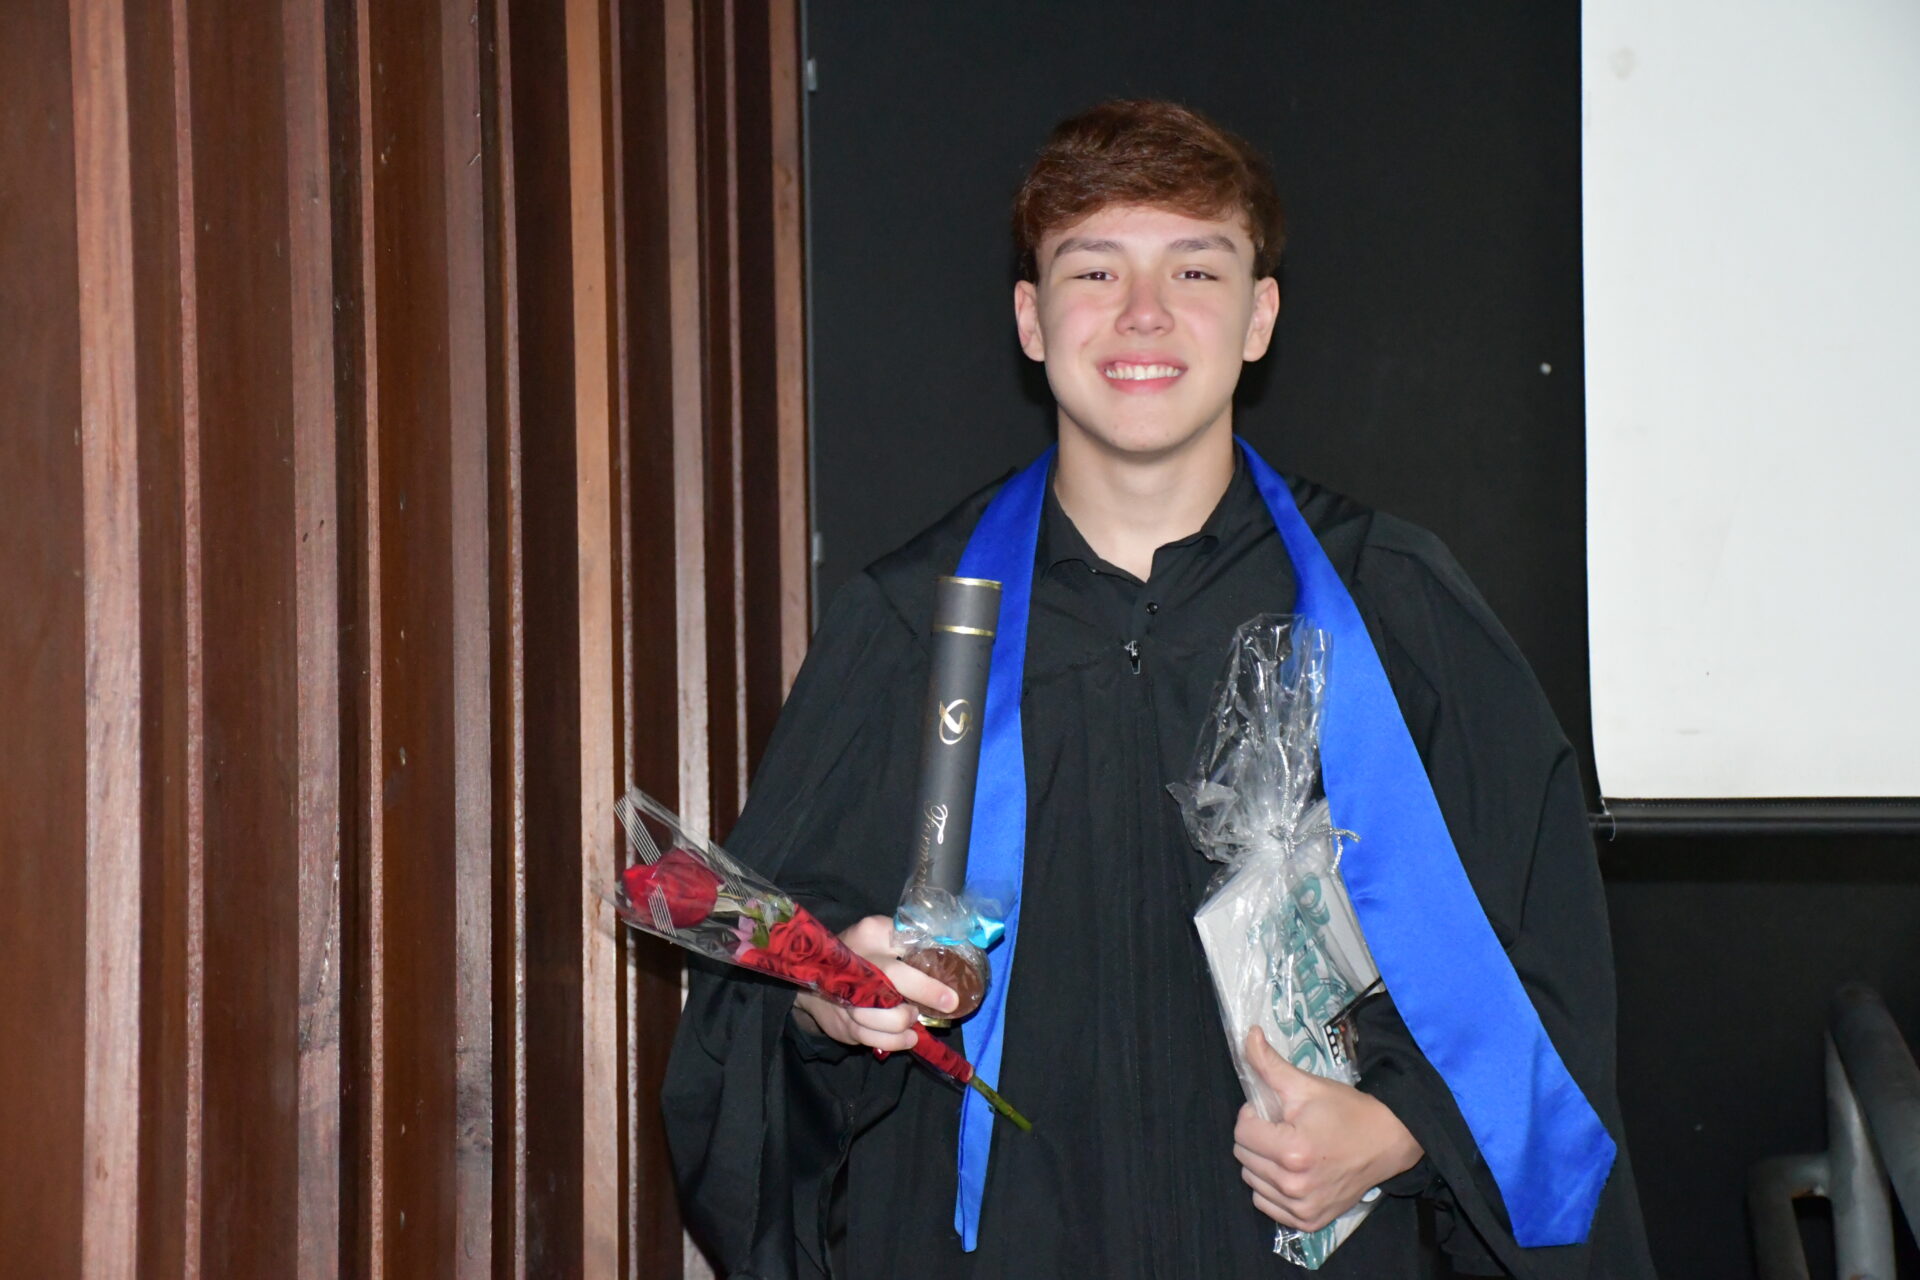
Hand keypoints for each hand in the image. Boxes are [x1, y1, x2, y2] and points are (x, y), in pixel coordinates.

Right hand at [791, 914, 958, 1052]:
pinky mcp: (845, 1025)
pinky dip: (896, 1042)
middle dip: (916, 1005)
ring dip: (904, 1025)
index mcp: (869, 938)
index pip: (897, 963)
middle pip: (888, 994)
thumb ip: (908, 938)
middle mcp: (855, 969)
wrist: (815, 976)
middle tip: (936, 1007)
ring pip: (881, 1022)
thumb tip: (945, 949)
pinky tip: (908, 1037)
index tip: (950, 999)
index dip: (924, 987)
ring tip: (913, 1019)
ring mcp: (847, 1001)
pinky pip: (874, 1040)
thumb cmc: (860, 951)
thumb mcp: (880, 932)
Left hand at [1232, 1027, 1423, 1232]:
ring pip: (1252, 1181)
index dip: (1253, 1116)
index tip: (1273, 1111)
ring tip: (1288, 1149)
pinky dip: (1272, 1188)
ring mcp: (1302, 1207)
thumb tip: (1247, 1034)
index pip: (1242, 1132)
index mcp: (1292, 1152)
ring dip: (1262, 1163)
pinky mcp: (1309, 1221)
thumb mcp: (1306, 1085)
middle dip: (1257, 1138)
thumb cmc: (1346, 1112)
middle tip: (1282, 1128)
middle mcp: (1294, 1185)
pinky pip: (1267, 1204)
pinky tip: (1291, 1172)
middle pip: (1244, 1157)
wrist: (1387, 1141)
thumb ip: (1269, 1064)